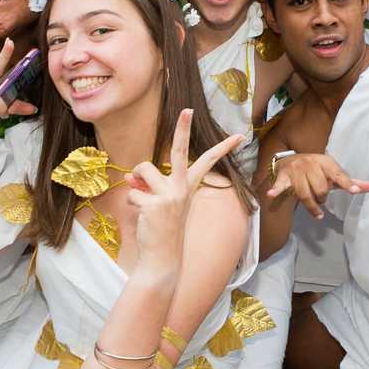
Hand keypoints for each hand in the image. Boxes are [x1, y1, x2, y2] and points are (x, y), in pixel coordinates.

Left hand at [124, 109, 243, 277]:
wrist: (162, 259)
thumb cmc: (162, 229)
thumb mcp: (159, 202)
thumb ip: (148, 185)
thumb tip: (129, 175)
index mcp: (188, 187)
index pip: (208, 162)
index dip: (223, 148)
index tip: (239, 135)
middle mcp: (181, 188)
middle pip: (180, 151)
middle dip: (183, 129)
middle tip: (187, 109)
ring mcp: (169, 195)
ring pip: (143, 168)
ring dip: (137, 182)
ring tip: (145, 202)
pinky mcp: (154, 204)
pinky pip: (132, 192)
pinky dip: (132, 202)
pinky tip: (142, 217)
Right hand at [265, 153, 368, 219]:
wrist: (290, 160)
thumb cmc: (316, 170)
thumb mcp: (332, 173)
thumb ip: (350, 182)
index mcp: (325, 161)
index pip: (338, 174)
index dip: (346, 183)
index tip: (354, 191)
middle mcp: (310, 163)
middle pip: (321, 189)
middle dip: (322, 198)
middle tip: (321, 199)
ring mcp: (296, 170)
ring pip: (305, 194)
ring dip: (312, 206)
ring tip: (317, 213)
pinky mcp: (283, 177)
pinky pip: (280, 185)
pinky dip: (276, 190)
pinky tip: (271, 194)